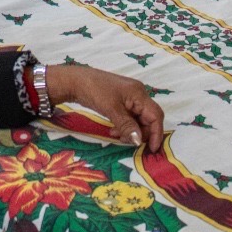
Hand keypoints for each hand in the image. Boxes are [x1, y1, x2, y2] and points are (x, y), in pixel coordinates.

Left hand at [46, 64, 166, 151]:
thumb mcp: (111, 110)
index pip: (156, 115)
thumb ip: (127, 126)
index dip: (156, 133)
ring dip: (130, 131)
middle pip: (148, 119)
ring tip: (116, 135)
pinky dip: (124, 126)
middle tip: (126, 141)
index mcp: (139, 94)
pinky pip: (129, 117)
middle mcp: (138, 94)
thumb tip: (139, 141)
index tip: (151, 149)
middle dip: (140, 132)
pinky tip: (113, 130)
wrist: (75, 81)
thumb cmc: (95, 91)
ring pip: (138, 120)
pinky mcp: (121, 101)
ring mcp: (129, 98)